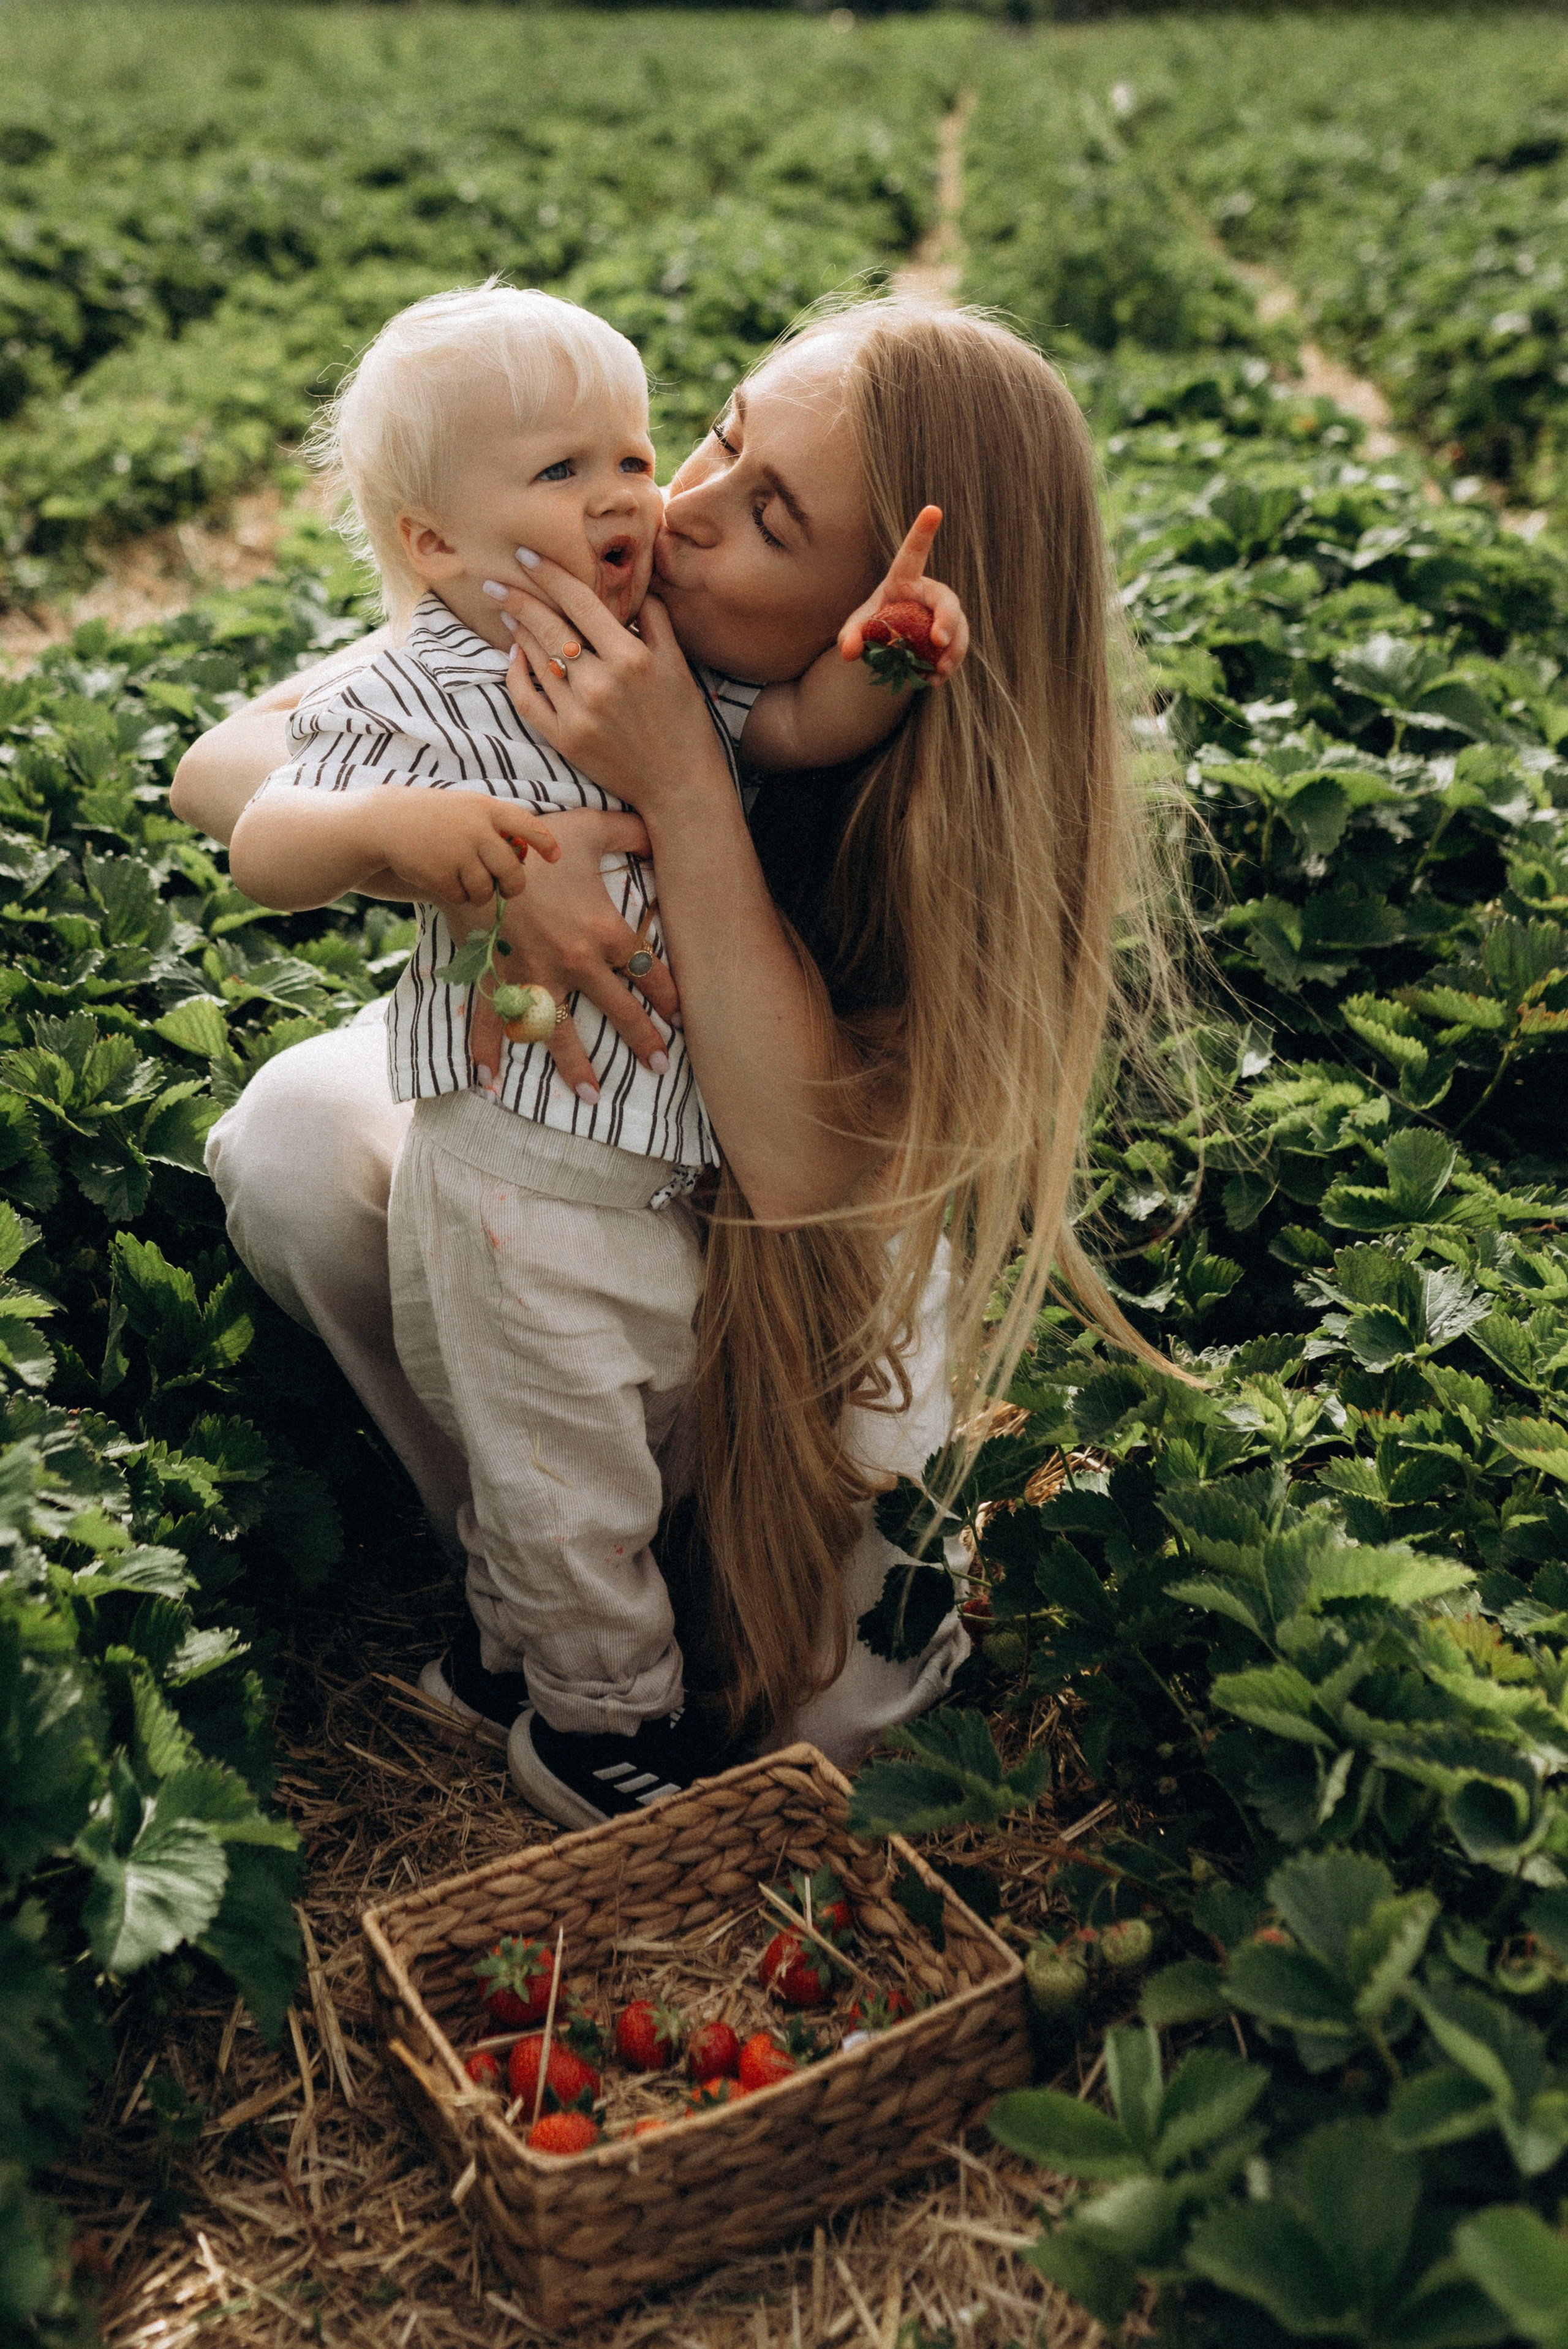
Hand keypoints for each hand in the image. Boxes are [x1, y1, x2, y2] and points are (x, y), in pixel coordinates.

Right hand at [366, 790, 559, 907]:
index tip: (555, 857)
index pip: (527, 825)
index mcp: (486, 809)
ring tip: (463, 880)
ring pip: (486, 890)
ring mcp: (459, 853)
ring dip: (479, 892)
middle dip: (513, 886)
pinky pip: (461, 896)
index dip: (545, 842)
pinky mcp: (442, 874)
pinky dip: (456, 894)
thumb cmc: (432, 816)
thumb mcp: (465, 808)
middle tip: (507, 890)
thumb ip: (493, 827)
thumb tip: (522, 858)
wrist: (385, 821)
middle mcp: (477, 830)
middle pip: (512, 871)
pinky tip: (441, 878)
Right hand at [460, 807, 679, 1104]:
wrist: (473, 851)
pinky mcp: (497, 978)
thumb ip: (628, 831)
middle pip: (618, 1011)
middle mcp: (574, 962)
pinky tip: (488, 1083)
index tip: (683, 1018)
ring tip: (592, 1096)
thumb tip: (659, 828)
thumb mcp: (587, 828)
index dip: (669, 995)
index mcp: (603, 931)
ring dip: (576, 1067)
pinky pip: (492, 1022)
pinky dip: (487, 1053)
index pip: (648, 970)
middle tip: (660, 1066)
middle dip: (643, 1041)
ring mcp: (534, 976)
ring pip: (561, 1032)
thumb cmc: (534, 840)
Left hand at [476, 552, 729, 816]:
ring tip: (507, 612)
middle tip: (496, 582)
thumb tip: (634, 584)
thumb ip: (655, 619)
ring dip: (517, 631)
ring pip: (536, 659)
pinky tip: (515, 656)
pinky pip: (528, 699)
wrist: (681, 785)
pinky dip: (516, 674)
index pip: (579, 602)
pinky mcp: (565, 739)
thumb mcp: (680, 664)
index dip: (549, 575)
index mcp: (631, 657)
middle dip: (519, 599)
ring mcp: (579, 713)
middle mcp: (601, 683)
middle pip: (549, 627)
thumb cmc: (685, 721)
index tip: (525, 555)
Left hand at [836, 505, 968, 680]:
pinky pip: (958, 648)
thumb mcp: (855, 631)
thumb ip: (850, 637)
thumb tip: (849, 652)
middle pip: (946, 600)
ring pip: (959, 627)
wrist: (886, 647)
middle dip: (947, 620)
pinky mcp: (952, 636)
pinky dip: (949, 665)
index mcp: (903, 580)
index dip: (923, 531)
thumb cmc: (871, 627)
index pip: (913, 553)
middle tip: (938, 642)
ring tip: (939, 671)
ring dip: (954, 650)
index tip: (933, 509)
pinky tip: (935, 679)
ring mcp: (943, 615)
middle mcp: (928, 593)